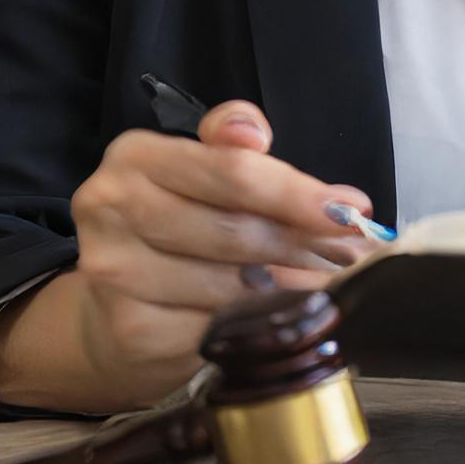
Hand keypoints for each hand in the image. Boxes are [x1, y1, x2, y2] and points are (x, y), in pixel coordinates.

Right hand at [4, 100, 380, 407]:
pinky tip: (276, 317)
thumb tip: (252, 133)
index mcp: (134, 156)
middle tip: (352, 251)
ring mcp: (116, 273)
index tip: (351, 209)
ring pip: (231, 283)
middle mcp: (112, 208)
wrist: (113, 312)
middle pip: (235, 229)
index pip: (230, 171)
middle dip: (304, 243)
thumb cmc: (174, 228)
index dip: (297, 193)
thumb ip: (231, 146)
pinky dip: (257, 324)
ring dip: (290, 286)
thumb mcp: (198, 171)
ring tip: (321, 282)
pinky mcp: (130, 330)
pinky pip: (217, 329)